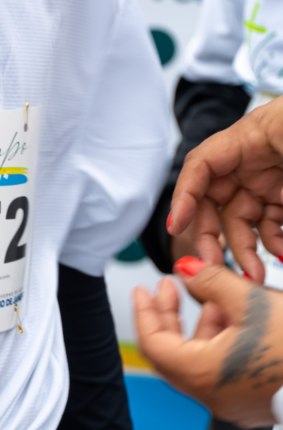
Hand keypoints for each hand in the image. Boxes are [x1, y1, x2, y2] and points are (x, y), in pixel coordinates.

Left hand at [134, 256, 282, 426]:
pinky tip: (235, 315)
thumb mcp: (254, 300)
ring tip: (210, 294)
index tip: (143, 289)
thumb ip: (212, 281)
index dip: (145, 312)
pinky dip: (220, 340)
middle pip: (172, 351)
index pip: (153, 342)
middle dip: (168, 315)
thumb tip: (187, 268)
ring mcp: (233, 401)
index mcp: (202, 374)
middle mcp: (212, 395)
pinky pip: (221, 368)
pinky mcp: (252, 400)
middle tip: (167, 287)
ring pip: (199, 358)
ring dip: (199, 324)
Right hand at [169, 96, 282, 280]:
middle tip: (212, 265)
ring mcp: (274, 178)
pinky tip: (281, 258)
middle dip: (212, 235)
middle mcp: (257, 157)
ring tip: (255, 275)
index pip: (202, 164)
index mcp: (254, 134)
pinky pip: (272, 225)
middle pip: (216, 198)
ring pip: (243, 219)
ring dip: (245, 249)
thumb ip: (270, 193)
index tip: (177, 227)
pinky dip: (274, 244)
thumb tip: (243, 219)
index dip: (185, 196)